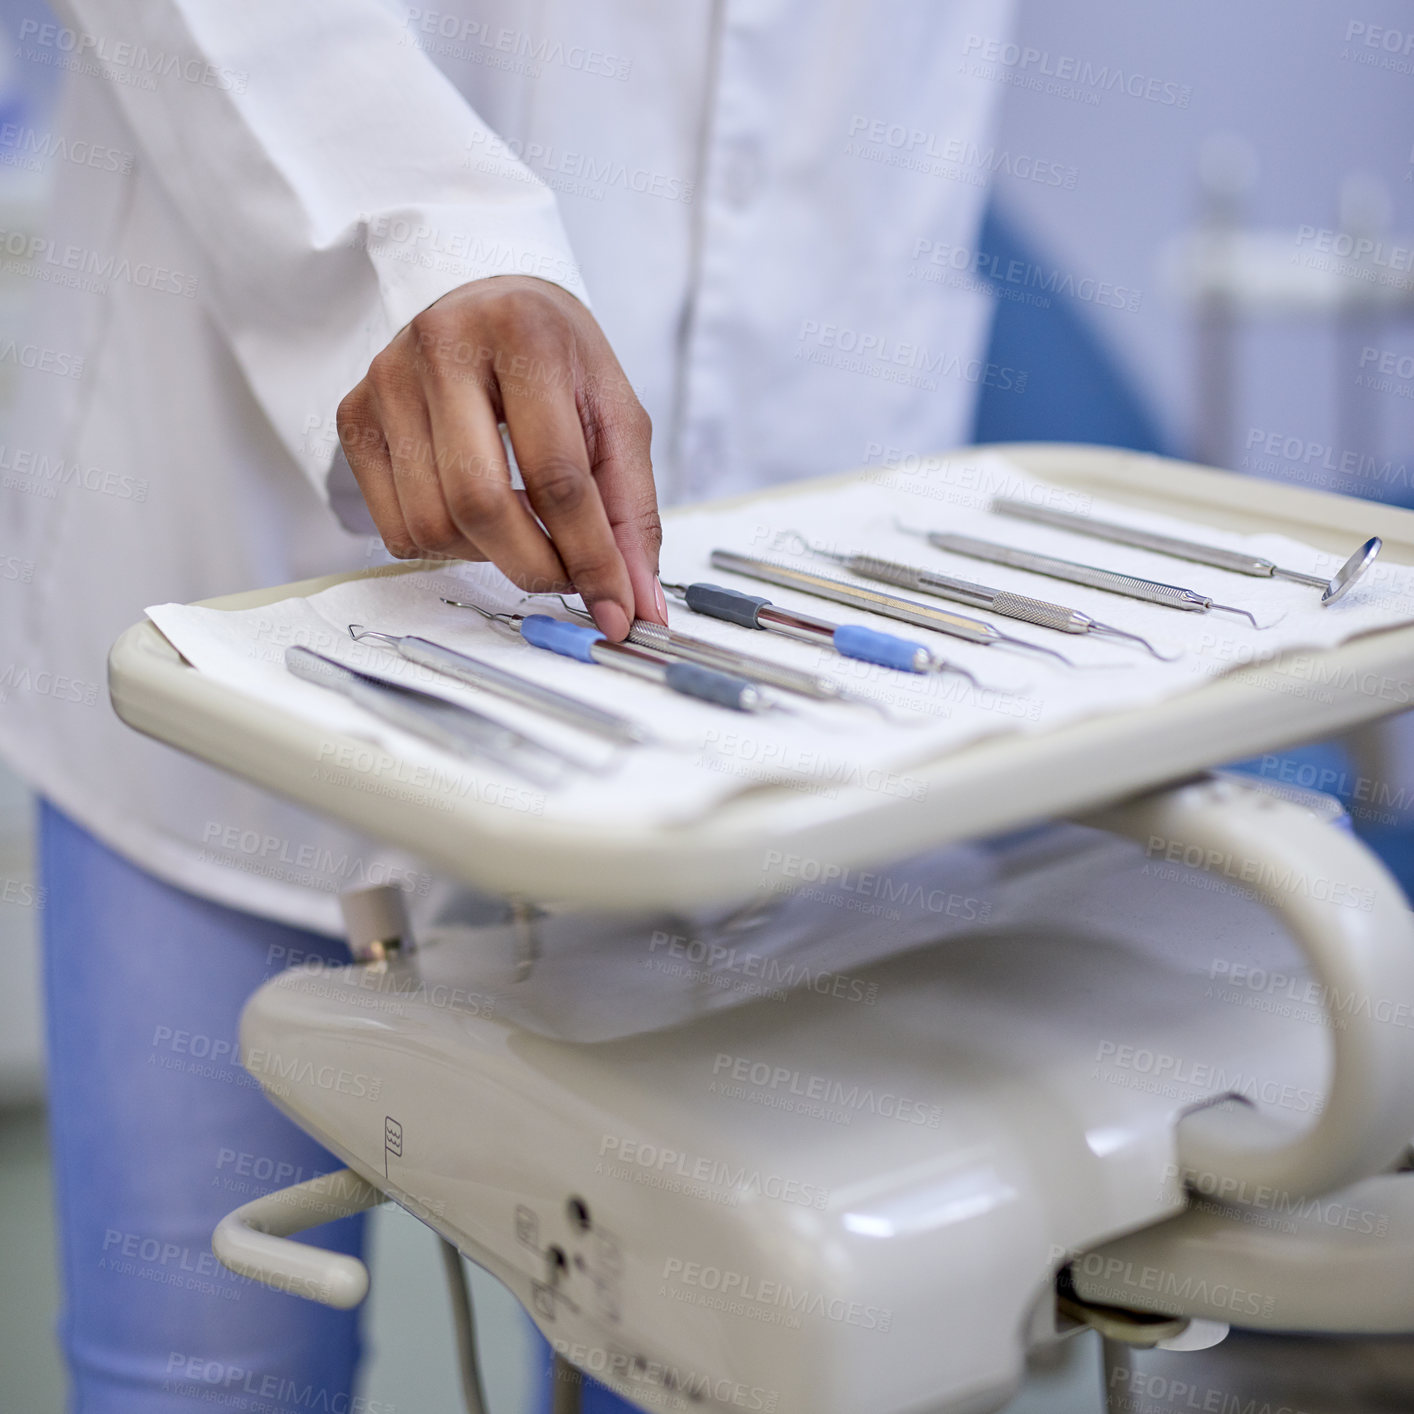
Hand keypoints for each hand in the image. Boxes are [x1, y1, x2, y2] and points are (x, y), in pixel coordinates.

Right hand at [337, 275, 663, 638]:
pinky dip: (445, 545)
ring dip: (488, 556)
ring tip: (521, 523)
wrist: (489, 300)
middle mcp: (442, 348)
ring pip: (433, 527)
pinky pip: (396, 528)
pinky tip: (474, 510)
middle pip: (481, 506)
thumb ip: (632, 513)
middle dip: (535, 567)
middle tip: (567, 578)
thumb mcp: (616, 417)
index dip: (591, 558)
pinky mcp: (354, 417)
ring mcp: (386, 382)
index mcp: (522, 335)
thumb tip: (636, 604)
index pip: (556, 477)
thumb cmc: (558, 360)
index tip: (616, 610)